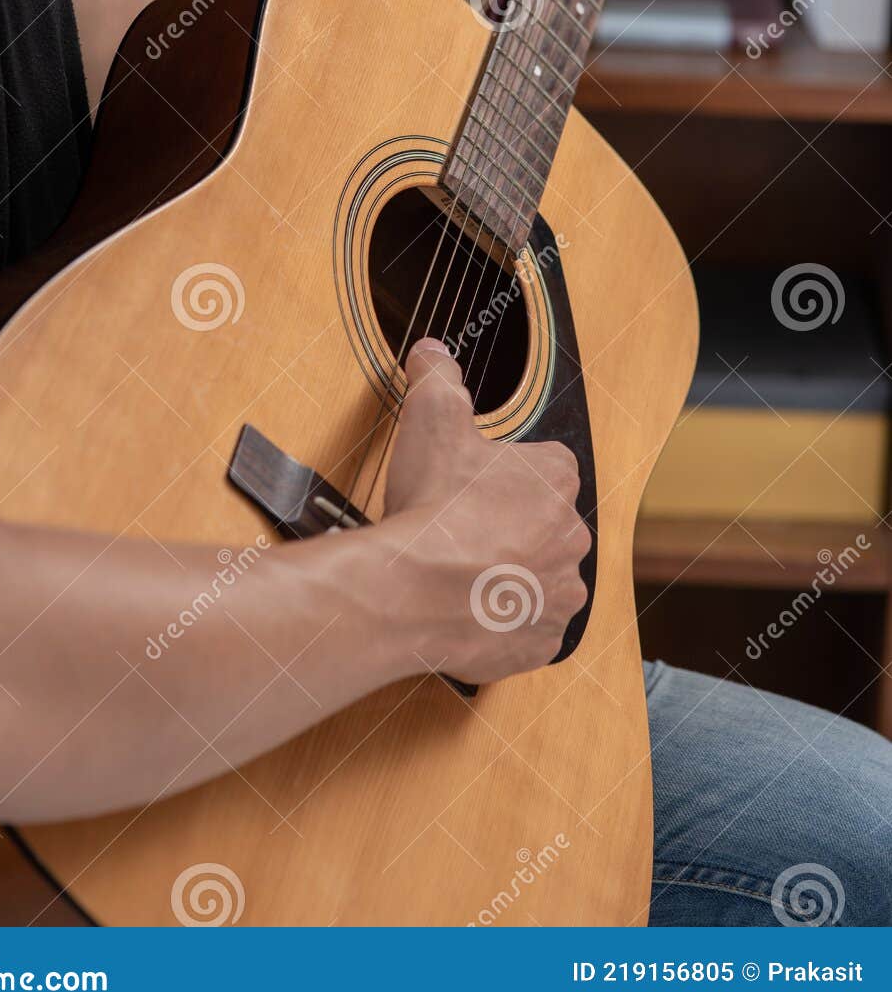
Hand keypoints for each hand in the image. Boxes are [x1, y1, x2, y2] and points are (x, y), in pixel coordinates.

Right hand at [379, 339, 590, 683]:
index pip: (544, 465)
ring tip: (459, 572)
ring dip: (509, 575)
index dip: (504, 472)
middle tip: (460, 527)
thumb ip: (437, 377)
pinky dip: (502, 622)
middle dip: (508, 525)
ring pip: (538, 577)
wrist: (418, 590)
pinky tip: (467, 610)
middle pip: (543, 522)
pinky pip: (526, 628)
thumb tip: (432, 350)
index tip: (471, 481)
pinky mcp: (541, 641)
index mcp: (557, 478)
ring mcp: (559, 593)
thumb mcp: (431, 418)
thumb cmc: (435, 505)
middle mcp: (572, 535)